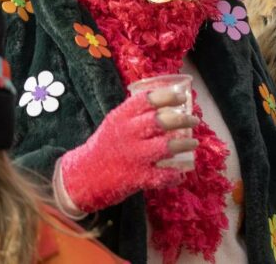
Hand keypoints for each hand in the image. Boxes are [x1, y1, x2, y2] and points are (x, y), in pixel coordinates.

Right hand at [60, 89, 199, 212]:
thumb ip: (136, 113)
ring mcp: (133, 157)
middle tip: (194, 120)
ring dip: (185, 143)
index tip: (182, 97)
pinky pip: (163, 175)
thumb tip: (168, 101)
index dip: (168, 96)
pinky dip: (175, 175)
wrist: (81, 177)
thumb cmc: (105, 146)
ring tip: (194, 142)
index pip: (148, 99)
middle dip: (183, 119)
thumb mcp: (115, 123)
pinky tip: (181, 173)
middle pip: (162, 121)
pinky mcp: (137, 178)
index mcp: (121, 117)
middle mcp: (128, 134)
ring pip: (167, 146)